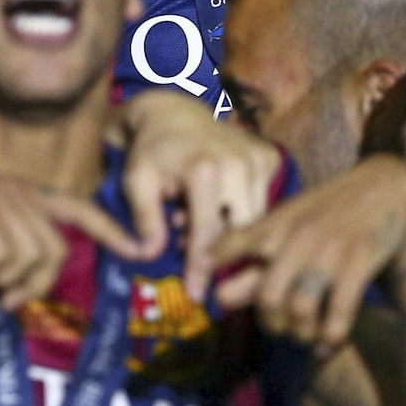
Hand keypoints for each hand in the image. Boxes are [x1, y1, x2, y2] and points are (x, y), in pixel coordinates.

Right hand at [0, 153, 145, 309]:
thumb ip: (5, 240)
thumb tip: (22, 281)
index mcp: (22, 191)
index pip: (79, 205)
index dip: (110, 228)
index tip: (137, 250)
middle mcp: (17, 192)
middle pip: (56, 249)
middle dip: (36, 283)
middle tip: (6, 298)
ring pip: (33, 256)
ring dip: (8, 280)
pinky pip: (3, 255)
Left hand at [114, 91, 283, 294]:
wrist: (172, 110)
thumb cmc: (151, 150)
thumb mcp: (137, 182)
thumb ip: (145, 218)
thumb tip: (151, 255)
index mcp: (205, 170)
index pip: (208, 234)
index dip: (201, 268)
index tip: (197, 295)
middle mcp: (239, 165)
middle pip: (242, 230)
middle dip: (222, 250)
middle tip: (197, 257)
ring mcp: (258, 159)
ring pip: (257, 218)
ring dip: (230, 229)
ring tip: (196, 222)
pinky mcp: (268, 157)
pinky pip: (264, 200)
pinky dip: (242, 211)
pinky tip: (217, 206)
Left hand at [212, 154, 405, 349]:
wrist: (387, 186)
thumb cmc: (331, 210)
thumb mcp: (289, 223)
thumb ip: (254, 255)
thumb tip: (216, 285)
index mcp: (275, 224)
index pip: (231, 247)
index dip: (220, 277)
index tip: (220, 302)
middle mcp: (296, 236)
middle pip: (267, 297)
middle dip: (272, 324)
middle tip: (282, 329)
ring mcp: (328, 248)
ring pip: (301, 308)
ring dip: (303, 334)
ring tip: (307, 337)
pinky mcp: (360, 259)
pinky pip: (339, 312)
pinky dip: (332, 337)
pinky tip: (330, 344)